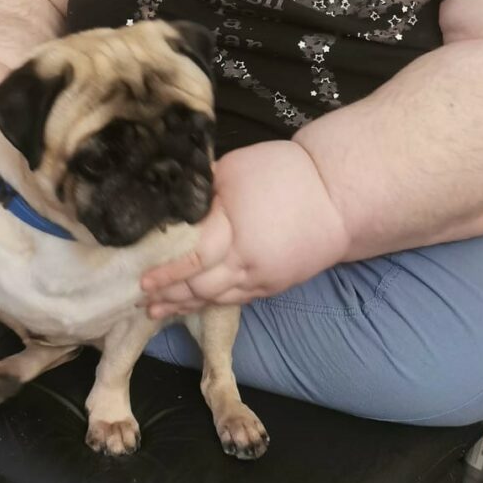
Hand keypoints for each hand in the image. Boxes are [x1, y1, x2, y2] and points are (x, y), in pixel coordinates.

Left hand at [140, 141, 347, 317]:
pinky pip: (238, 299)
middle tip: (142, 301)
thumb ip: (203, 192)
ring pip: (217, 298)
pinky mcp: (274, 285)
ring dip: (186, 306)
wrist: (339, 195)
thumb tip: (173, 204)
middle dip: (169, 295)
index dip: (166, 272)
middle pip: (200, 285)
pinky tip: (197, 305)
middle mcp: (246, 260)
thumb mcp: (235, 169)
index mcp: (233, 229)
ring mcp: (262, 278)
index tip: (143, 280)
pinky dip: (213, 304)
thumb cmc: (287, 173)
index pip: (192, 258)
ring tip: (160, 312)